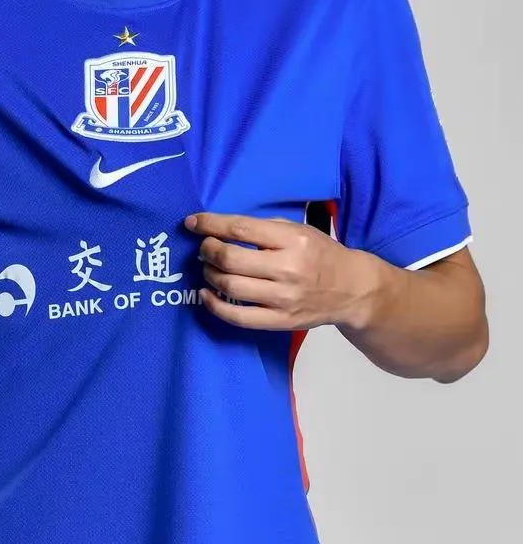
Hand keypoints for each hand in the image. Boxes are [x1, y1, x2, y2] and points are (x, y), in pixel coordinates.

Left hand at [184, 212, 370, 330]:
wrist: (351, 289)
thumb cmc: (320, 254)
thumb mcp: (298, 230)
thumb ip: (263, 228)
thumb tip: (220, 227)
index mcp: (293, 241)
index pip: (241, 229)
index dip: (211, 224)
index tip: (193, 222)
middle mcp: (288, 269)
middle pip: (231, 259)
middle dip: (208, 250)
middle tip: (205, 247)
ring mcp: (284, 298)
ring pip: (230, 286)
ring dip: (210, 274)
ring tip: (209, 267)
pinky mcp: (280, 321)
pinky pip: (238, 317)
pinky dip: (215, 305)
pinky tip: (206, 294)